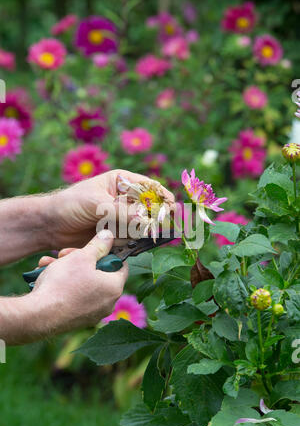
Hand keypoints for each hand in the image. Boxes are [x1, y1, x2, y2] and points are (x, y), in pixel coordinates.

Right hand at [13, 230, 127, 342]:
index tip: (94, 248)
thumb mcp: (81, 257)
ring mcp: (93, 314)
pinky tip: (47, 279)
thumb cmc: (63, 284)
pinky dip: (64, 287)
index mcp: (114, 287)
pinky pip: (75, 298)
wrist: (39, 315)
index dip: (107, 253)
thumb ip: (98, 246)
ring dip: (68, 271)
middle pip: (99, 274)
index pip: (120, 265)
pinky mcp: (78, 321)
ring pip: (84, 285)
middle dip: (81, 261)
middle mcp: (108, 303)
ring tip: (50, 264)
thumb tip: (109, 236)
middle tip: (65, 254)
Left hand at [47, 170, 174, 249]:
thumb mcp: (95, 203)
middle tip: (151, 228)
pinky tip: (107, 239)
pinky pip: (128, 240)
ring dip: (131, 233)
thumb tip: (144, 220)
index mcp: (122, 182)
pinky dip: (121, 243)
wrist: (50, 225)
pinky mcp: (116, 235)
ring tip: (111, 232)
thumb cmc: (70, 204)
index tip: (171, 208)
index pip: (149, 187)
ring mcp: (121, 218)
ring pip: (140, 228)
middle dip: (150, 220)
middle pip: (149, 210)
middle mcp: (125, 200)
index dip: (162, 197)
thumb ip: (120, 211)